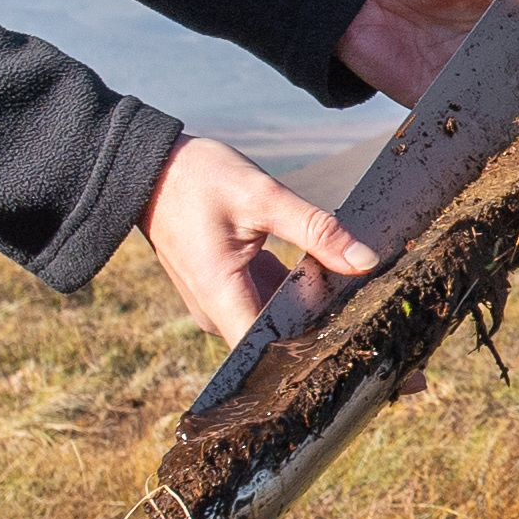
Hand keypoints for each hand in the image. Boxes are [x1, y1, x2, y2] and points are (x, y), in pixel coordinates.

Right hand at [140, 132, 364, 344]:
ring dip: (305, 305)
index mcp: (220, 295)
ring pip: (271, 321)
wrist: (152, 168)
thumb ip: (316, 230)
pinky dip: (290, 291)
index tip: (348, 335)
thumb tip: (365, 261)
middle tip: (362, 306)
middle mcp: (215, 310)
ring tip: (345, 286)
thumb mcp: (264, 196)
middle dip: (316, 324)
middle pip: (274, 338)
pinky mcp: (223, 290)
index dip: (308, 350)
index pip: (267, 350)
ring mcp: (217, 303)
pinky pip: (262, 304)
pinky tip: (320, 273)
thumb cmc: (199, 178)